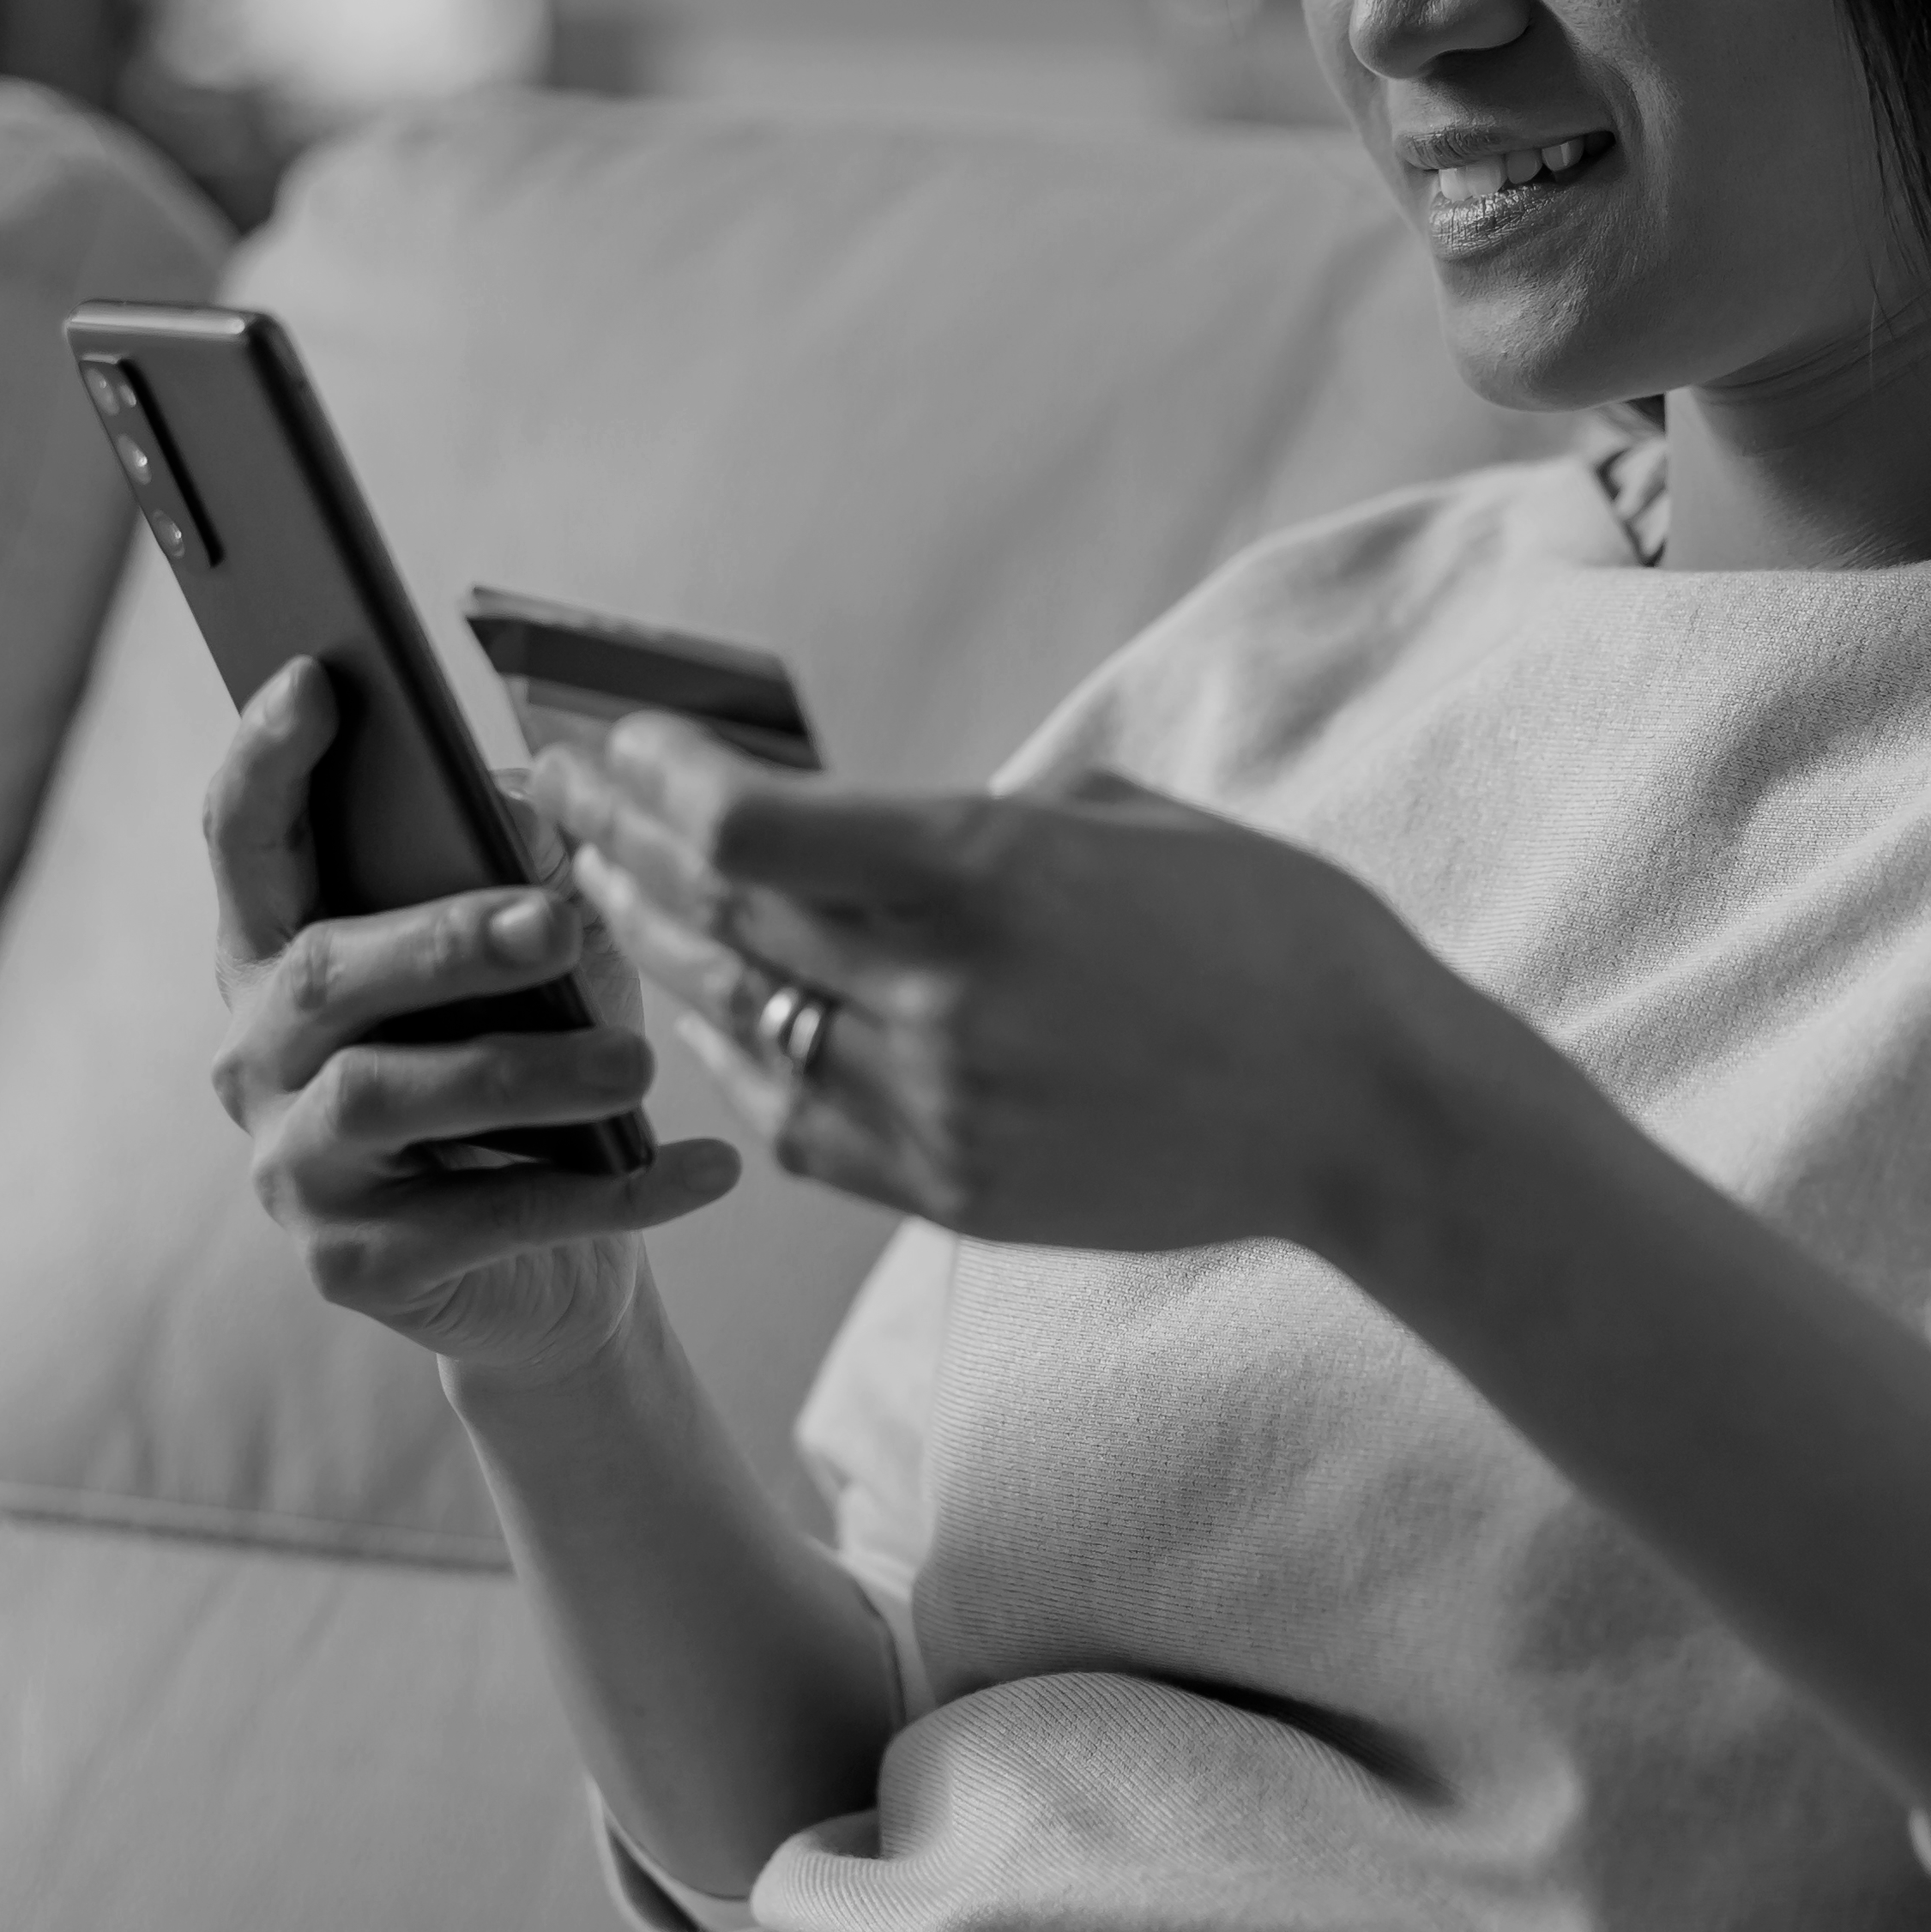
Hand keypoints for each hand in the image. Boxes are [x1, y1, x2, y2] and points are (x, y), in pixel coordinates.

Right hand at [204, 660, 740, 1372]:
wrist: (549, 1269)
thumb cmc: (529, 1075)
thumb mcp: (530, 965)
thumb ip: (520, 879)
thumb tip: (546, 798)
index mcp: (279, 955)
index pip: (242, 841)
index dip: (268, 758)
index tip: (320, 676)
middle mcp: (256, 1058)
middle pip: (324, 973)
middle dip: (441, 939)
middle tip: (557, 923)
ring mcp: (293, 1169)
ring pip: (387, 1097)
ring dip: (524, 1071)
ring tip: (636, 1063)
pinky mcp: (354, 1270)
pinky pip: (482, 1221)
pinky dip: (606, 1192)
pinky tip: (702, 1168)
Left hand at [528, 716, 1477, 1255]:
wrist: (1370, 1112)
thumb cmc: (1272, 934)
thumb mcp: (1126, 820)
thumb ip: (972, 824)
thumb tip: (855, 822)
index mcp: (988, 875)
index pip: (748, 829)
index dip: (659, 779)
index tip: (622, 739)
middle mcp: (941, 997)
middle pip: (721, 917)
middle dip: (623, 844)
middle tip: (560, 790)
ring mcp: (940, 1109)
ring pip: (740, 1024)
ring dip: (660, 948)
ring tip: (605, 889)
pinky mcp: (954, 1192)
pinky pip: (798, 1123)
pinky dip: (738, 1059)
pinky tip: (703, 1011)